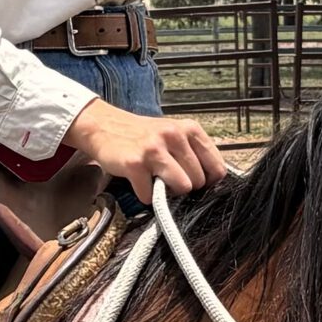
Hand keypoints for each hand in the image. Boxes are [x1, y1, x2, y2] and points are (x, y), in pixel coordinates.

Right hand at [64, 96, 229, 198]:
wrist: (104, 126)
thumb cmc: (143, 135)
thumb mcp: (174, 133)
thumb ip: (194, 152)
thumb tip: (212, 183)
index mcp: (189, 129)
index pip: (217, 167)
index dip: (208, 182)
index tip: (195, 182)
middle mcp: (174, 136)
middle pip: (199, 181)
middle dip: (185, 187)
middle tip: (169, 179)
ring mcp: (154, 149)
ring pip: (182, 187)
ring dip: (169, 193)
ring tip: (157, 182)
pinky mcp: (135, 164)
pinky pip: (151, 195)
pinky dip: (145, 195)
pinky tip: (139, 182)